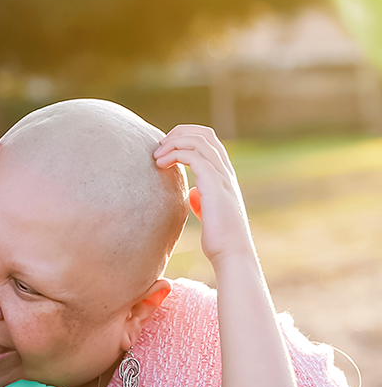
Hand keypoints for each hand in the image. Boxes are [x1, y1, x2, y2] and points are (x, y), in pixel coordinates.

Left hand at [153, 125, 250, 265]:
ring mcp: (222, 177)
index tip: (165, 147)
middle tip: (158, 146)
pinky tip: (161, 165)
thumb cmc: (218, 238)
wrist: (231, 253)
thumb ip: (202, 198)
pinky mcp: (215, 186)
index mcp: (223, 175)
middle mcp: (225, 171)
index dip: (186, 135)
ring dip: (174, 143)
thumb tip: (192, 192)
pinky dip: (176, 154)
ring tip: (156, 155)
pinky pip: (196, 158)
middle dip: (179, 133)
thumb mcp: (208, 213)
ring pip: (200, 142)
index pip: (208, 140)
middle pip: (205, 134)